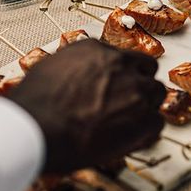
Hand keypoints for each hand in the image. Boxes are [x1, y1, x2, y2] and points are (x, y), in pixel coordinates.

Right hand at [6, 39, 165, 172]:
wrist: (35, 127)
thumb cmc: (34, 105)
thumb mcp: (50, 69)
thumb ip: (75, 69)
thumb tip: (78, 79)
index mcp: (96, 50)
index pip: (125, 56)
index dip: (125, 74)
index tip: (120, 85)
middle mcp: (120, 64)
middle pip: (147, 71)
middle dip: (139, 87)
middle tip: (127, 105)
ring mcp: (135, 89)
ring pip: (156, 94)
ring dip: (145, 108)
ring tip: (127, 124)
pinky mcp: (142, 117)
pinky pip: (157, 123)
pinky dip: (146, 133)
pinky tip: (130, 140)